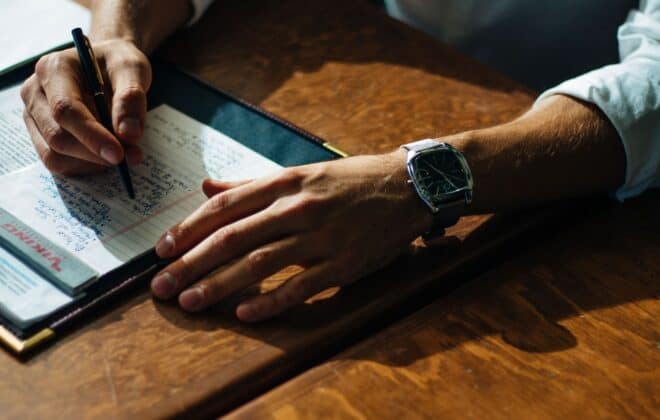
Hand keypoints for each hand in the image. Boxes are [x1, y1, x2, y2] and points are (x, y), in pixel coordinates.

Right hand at [20, 38, 150, 174]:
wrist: (106, 65)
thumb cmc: (117, 63)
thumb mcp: (132, 68)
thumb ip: (131, 98)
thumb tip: (129, 134)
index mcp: (53, 69)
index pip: (65, 110)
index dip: (92, 136)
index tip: (119, 154)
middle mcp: (35, 92)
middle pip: (57, 137)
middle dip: (96, 153)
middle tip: (132, 156)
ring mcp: (34, 116)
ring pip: (55, 155)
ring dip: (92, 163)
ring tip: (123, 153)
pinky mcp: (41, 135)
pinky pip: (59, 163)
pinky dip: (86, 166)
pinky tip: (106, 155)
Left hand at [151, 151, 432, 321]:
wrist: (408, 187)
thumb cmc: (351, 181)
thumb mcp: (300, 172)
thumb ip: (251, 183)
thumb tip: (206, 186)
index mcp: (285, 183)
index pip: (225, 206)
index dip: (189, 228)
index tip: (163, 249)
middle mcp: (298, 207)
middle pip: (233, 237)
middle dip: (191, 262)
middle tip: (162, 285)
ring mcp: (321, 237)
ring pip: (260, 263)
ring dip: (219, 285)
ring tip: (190, 301)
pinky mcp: (344, 263)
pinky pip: (301, 286)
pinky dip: (271, 301)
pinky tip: (245, 315)